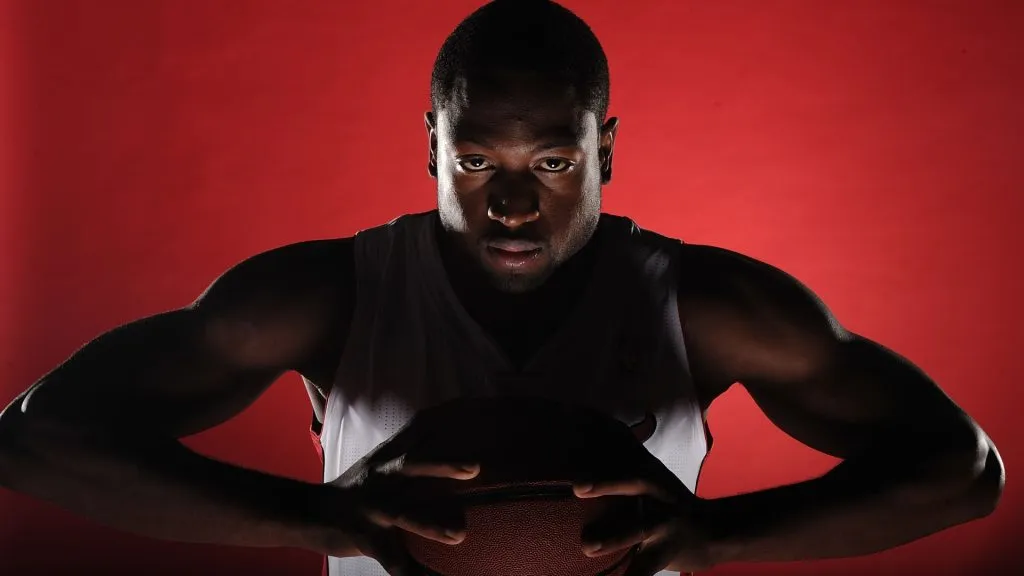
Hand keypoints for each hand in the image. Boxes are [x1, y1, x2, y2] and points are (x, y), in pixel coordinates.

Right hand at [325, 415, 480, 574]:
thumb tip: (437, 423)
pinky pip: (391, 560)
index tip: (473, 409)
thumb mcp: (379, 460)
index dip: (444, 421)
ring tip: (458, 536)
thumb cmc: (355, 487)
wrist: (308, 512)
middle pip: (413, 467)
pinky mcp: (365, 539)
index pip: (417, 433)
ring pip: (403, 515)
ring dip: (431, 525)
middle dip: (443, 466)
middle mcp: (382, 479)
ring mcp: (373, 510)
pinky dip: (409, 572)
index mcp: (388, 459)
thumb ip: (408, 444)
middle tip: (475, 468)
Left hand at [572, 447, 714, 574]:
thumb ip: (624, 446)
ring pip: (638, 531)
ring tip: (587, 546)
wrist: (716, 530)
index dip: (604, 454)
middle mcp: (657, 497)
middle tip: (577, 487)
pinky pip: (643, 571)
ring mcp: (663, 527)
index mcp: (650, 477)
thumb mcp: (652, 471)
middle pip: (634, 486)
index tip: (577, 450)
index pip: (626, 460)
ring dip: (613, 538)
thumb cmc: (669, 499)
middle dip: (607, 485)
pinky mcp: (664, 555)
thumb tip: (590, 414)